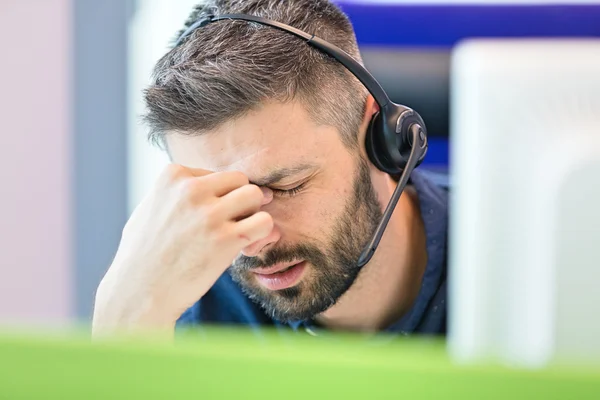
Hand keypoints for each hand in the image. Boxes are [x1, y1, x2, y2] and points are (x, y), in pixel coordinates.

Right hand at [92, 164, 272, 336]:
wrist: (138, 294)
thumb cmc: (143, 255)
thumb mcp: (150, 208)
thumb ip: (177, 192)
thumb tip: (211, 185)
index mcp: (172, 175)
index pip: (217, 174)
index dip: (219, 198)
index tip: (207, 220)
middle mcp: (191, 190)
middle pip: (239, 180)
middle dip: (240, 201)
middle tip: (231, 225)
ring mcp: (210, 214)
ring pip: (255, 195)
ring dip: (252, 214)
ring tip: (239, 234)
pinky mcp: (226, 239)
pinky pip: (264, 222)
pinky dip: (262, 233)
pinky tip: (245, 247)